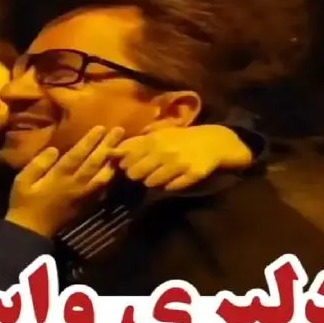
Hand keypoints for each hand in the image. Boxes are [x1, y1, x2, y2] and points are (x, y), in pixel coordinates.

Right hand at [6, 126, 125, 236]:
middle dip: (106, 145)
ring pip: (102, 176)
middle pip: (94, 163)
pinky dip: (110, 177)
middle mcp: (74, 185)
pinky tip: (115, 168)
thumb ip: (38, 164)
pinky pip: (101, 188)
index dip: (89, 141)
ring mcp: (82, 195)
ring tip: (122, 147)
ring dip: (112, 160)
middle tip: (119, 130)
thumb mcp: (22, 181)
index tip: (100, 128)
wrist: (32, 230)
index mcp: (58, 177)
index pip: (77, 155)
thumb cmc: (24, 202)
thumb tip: (54, 150)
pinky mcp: (86, 203)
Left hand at [110, 125, 252, 190]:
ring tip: (160, 175)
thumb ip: (134, 143)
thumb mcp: (157, 135)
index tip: (131, 164)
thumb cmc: (179, 138)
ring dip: (152, 181)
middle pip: (135, 173)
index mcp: (153, 140)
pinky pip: (171, 188)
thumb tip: (110, 152)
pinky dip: (169, 186)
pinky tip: (174, 179)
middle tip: (145, 172)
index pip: (127, 159)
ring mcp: (179, 163)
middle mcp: (164, 151)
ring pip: (151, 182)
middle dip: (137, 175)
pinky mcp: (192, 174)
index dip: (125, 165)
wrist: (213, 141)